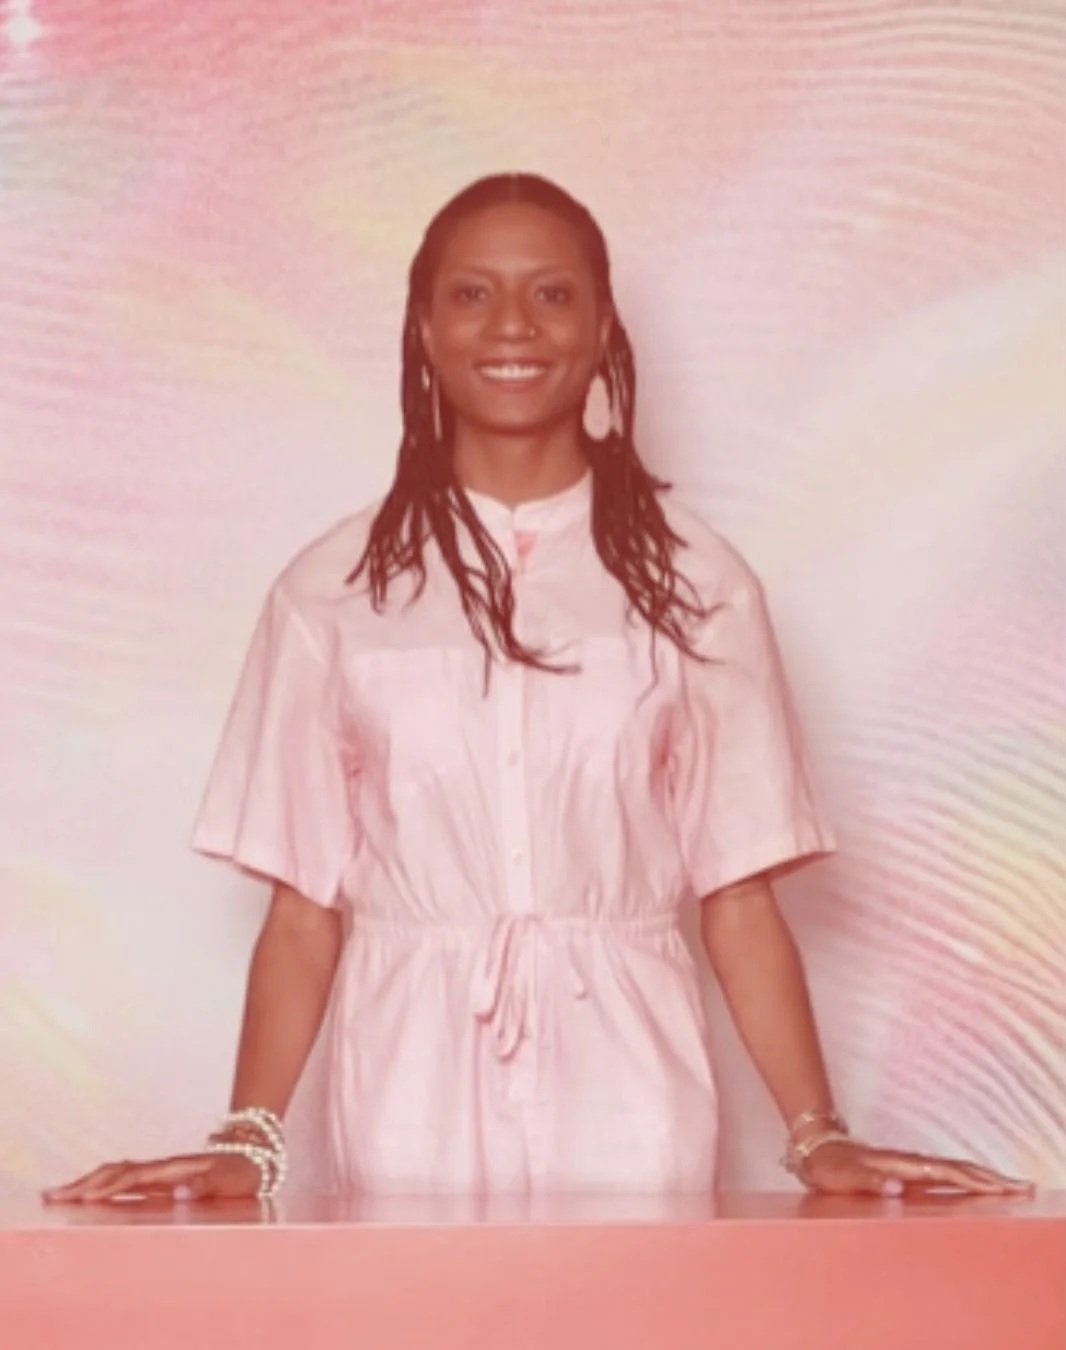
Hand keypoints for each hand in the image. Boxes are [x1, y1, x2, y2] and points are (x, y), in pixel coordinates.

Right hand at [41, 1150, 261, 1204]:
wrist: (255, 1152)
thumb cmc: (243, 1172)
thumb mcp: (230, 1180)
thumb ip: (204, 1184)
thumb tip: (176, 1190)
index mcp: (173, 1169)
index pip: (132, 1177)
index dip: (106, 1186)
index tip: (81, 1198)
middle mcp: (162, 1168)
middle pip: (115, 1172)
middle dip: (83, 1183)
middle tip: (50, 1195)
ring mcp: (160, 1172)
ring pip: (116, 1174)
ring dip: (88, 1183)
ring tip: (57, 1193)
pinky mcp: (162, 1179)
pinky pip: (125, 1180)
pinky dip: (104, 1186)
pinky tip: (90, 1195)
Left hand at [797, 1138, 1035, 1197]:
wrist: (816, 1147)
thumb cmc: (830, 1167)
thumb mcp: (844, 1178)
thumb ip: (870, 1182)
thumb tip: (897, 1188)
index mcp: (901, 1166)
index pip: (946, 1173)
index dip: (974, 1181)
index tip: (1001, 1189)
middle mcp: (910, 1164)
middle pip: (959, 1169)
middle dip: (992, 1179)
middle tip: (1024, 1188)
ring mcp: (910, 1166)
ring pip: (955, 1170)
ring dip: (984, 1178)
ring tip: (1012, 1187)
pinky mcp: (907, 1172)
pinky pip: (944, 1175)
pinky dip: (965, 1179)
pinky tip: (977, 1186)